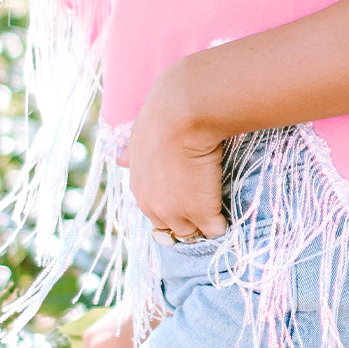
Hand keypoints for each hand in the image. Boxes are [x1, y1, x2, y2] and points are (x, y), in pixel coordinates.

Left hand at [116, 60, 228, 243]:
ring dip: (204, 223)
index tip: (186, 193)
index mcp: (139, 188)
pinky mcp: (203, 214)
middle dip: (186, 219)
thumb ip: (131, 153)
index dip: (172, 204)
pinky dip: (223, 221)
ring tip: (219, 206)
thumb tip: (119, 159)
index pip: (155, 211)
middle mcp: (154, 206)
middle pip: (171, 228)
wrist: (182, 115)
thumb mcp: (139, 135)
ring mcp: (178, 213)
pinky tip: (230, 207)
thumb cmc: (163, 117)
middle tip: (204, 201)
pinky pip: (215, 229)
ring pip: (191, 232)